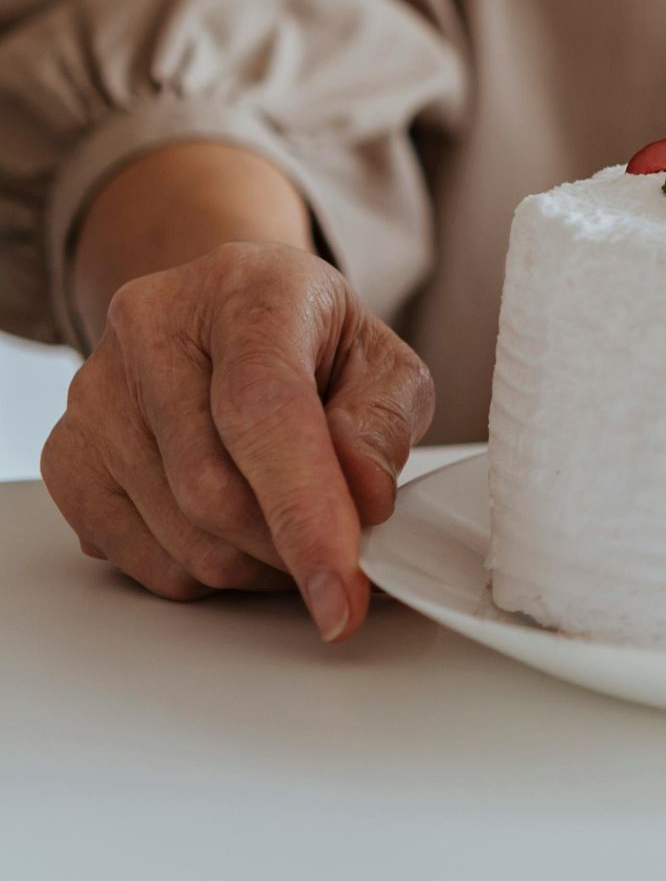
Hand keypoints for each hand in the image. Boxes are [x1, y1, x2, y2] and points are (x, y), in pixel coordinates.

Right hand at [40, 240, 433, 640]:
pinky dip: (195, 570)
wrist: (226, 314)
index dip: (304, 508)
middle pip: (213, 490)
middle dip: (284, 548)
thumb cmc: (306, 340)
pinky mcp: (66, 451)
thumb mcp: (378, 361)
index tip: (341, 590)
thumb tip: (362, 496)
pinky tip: (227, 530)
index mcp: (247, 289)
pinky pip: (135, 559)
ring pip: (177, 537)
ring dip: (247, 565)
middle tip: (332, 552)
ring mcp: (97, 390)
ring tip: (283, 527)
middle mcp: (155, 326)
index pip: (264, 408)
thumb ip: (383, 422)